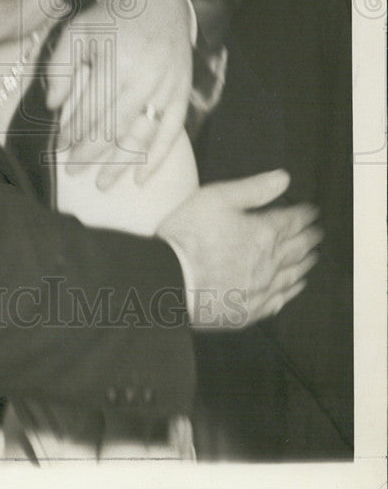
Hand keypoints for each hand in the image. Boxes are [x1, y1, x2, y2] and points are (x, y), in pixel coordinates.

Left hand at [45, 0, 192, 189]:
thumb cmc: (110, 16)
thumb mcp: (77, 31)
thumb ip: (60, 67)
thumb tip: (54, 106)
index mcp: (115, 59)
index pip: (90, 108)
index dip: (73, 131)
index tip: (60, 147)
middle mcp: (143, 76)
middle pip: (113, 126)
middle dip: (90, 153)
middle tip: (73, 171)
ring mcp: (166, 86)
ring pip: (140, 134)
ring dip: (120, 163)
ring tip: (101, 184)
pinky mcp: (181, 91)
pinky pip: (171, 131)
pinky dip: (157, 158)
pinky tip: (141, 179)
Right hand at [157, 169, 322, 329]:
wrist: (170, 281)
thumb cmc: (188, 239)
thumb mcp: (215, 198)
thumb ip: (252, 188)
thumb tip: (282, 179)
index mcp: (262, 233)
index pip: (292, 221)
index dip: (305, 214)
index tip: (312, 211)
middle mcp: (268, 262)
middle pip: (297, 248)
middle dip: (310, 237)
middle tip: (318, 232)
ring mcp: (261, 288)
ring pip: (293, 274)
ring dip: (305, 263)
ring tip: (313, 256)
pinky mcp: (249, 309)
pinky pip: (279, 299)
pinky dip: (292, 291)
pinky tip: (294, 286)